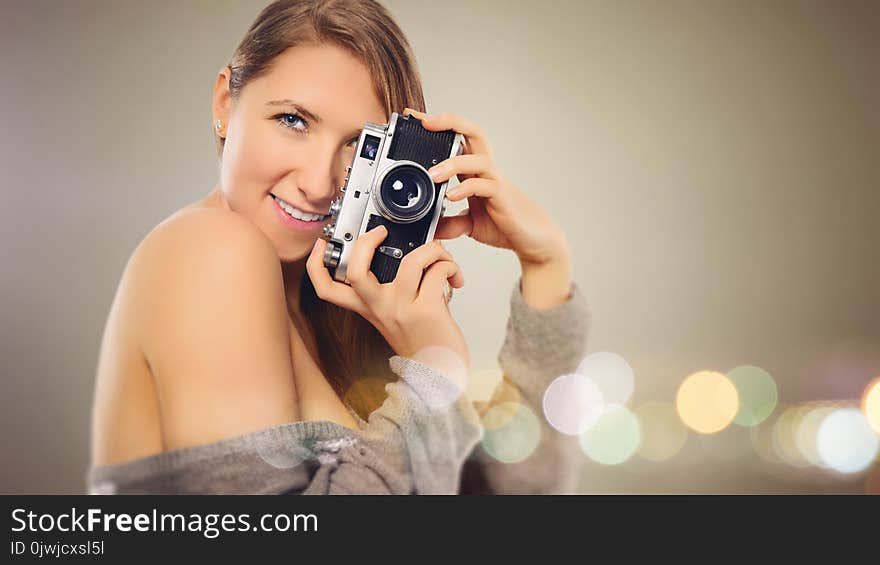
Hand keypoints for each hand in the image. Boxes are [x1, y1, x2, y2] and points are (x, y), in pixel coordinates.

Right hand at [306, 227, 469, 381]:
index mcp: (368, 308)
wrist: (441, 373)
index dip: (316, 265)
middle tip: (383, 232)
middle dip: (367, 241)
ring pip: (411, 261)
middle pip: (355, 270)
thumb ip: (389, 291)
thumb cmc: (423, 343)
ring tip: (441, 255)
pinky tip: (454, 277)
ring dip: (433, 249)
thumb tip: (405, 253)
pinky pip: (437, 271)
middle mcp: (380, 308)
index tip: (321, 245)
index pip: (327, 289)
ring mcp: (402, 309)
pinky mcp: (427, 310)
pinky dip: (449, 266)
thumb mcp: (394, 317)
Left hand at [403, 108, 569, 268]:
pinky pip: (484, 186)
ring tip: (432, 174)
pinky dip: (466, 189)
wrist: (531, 239)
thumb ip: (450, 223)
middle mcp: (485, 170)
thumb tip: (430, 228)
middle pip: (474, 132)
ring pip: (477, 159)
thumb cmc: (504, 224)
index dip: (439, 125)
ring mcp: (495, 181)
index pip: (458, 139)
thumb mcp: (470, 224)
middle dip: (450, 122)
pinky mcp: (502, 196)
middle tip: (425, 122)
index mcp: (475, 171)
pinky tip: (452, 196)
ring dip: (453, 163)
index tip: (415, 117)